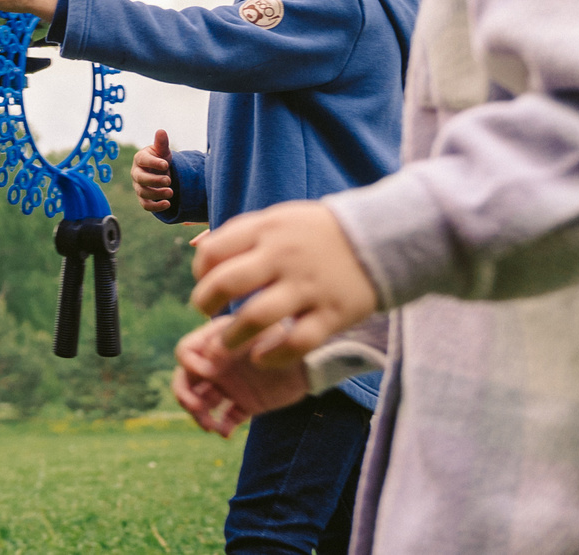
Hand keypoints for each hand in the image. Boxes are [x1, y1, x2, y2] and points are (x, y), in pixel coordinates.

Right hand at [133, 129, 175, 215]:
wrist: (161, 172)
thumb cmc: (160, 159)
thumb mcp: (162, 151)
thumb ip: (162, 143)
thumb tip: (161, 131)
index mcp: (140, 159)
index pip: (142, 160)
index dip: (153, 162)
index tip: (166, 164)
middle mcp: (136, 173)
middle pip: (140, 178)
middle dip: (154, 180)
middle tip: (169, 180)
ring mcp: (139, 186)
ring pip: (143, 192)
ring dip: (157, 193)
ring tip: (171, 192)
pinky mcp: (144, 198)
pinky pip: (146, 205)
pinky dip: (156, 206)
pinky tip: (167, 204)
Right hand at [169, 319, 309, 436]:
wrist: (313, 361)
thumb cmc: (286, 339)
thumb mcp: (258, 334)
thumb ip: (232, 342)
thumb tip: (204, 361)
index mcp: (216, 341)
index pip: (186, 351)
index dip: (189, 364)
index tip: (208, 374)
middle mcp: (218, 363)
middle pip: (186, 379)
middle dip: (184, 395)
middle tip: (196, 409)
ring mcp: (231, 384)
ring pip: (201, 401)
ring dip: (198, 414)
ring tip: (210, 427)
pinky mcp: (246, 403)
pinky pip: (226, 417)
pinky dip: (221, 426)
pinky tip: (225, 433)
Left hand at [190, 200, 379, 362]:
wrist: (380, 239)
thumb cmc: (316, 233)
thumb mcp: (278, 218)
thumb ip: (240, 234)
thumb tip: (197, 249)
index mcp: (266, 229)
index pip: (214, 251)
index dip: (200, 272)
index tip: (205, 282)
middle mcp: (283, 257)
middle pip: (228, 282)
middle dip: (204, 302)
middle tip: (204, 312)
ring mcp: (308, 286)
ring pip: (257, 317)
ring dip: (232, 337)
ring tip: (223, 344)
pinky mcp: (333, 313)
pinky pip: (297, 341)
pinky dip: (273, 355)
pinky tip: (260, 359)